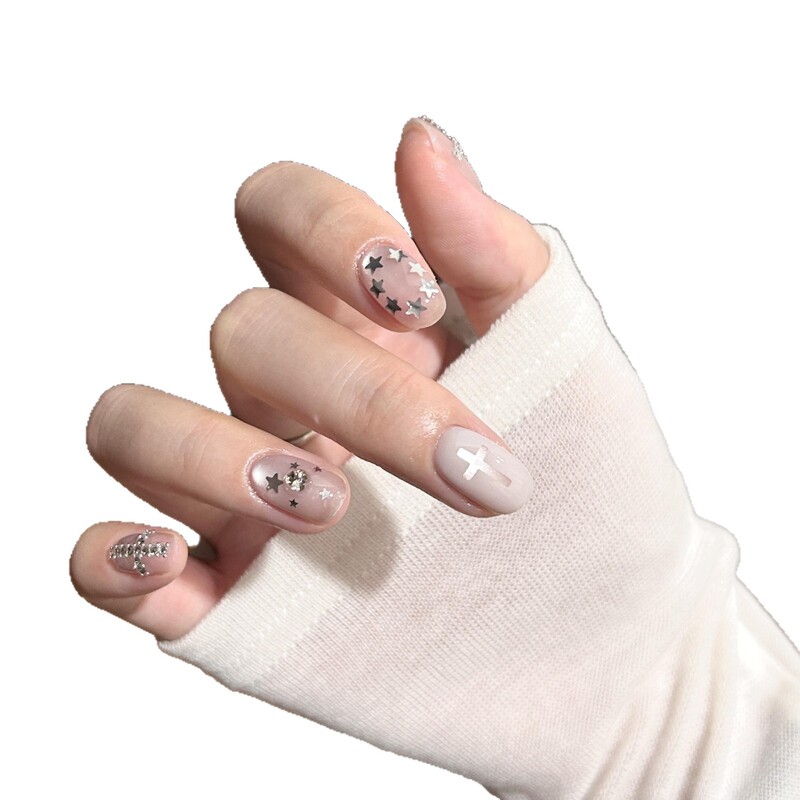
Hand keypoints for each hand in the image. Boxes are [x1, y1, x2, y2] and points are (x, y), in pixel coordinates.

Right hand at [70, 117, 550, 639]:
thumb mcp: (563, 358)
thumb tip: (420, 138)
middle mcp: (288, 397)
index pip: (277, 211)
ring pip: (133, 426)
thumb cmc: (589, 484)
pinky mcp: (225, 600)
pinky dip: (115, 558)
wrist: (605, 629)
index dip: (329, 232)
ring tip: (332, 505)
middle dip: (352, 390)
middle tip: (467, 466)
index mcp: (359, 321)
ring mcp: (244, 497)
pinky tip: (182, 568)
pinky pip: (105, 565)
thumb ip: (494, 251)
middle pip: (240, 331)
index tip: (424, 302)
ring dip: (213, 454)